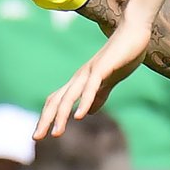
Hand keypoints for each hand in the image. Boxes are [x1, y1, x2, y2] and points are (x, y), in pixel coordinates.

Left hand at [34, 21, 151, 139]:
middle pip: (57, 100)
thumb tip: (88, 112)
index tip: (39, 134)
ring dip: (62, 115)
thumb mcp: (108, 81)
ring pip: (70, 96)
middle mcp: (80, 77)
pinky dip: (85, 101)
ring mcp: (90, 72)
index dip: (47, 117)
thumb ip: (98, 96)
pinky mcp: (103, 68)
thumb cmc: (122, 55)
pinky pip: (91, 87)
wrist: (134, 31)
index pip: (57, 100)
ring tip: (56, 133)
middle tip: (36, 138)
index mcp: (80, 81)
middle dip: (46, 119)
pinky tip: (79, 116)